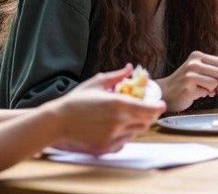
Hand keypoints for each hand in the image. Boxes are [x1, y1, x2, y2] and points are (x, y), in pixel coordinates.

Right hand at [49, 68, 164, 154]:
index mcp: (118, 104)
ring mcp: (112, 137)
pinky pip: (123, 142)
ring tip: (129, 117)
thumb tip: (130, 68)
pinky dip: (125, 135)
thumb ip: (116, 76)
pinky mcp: (106, 148)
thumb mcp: (96, 83)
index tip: (161, 105)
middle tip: (147, 110)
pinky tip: (117, 128)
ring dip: (137, 125)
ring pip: (135, 133)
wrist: (56, 123)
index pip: (148, 109)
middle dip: (149, 116)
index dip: (157, 107)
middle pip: (145, 122)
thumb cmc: (75, 101)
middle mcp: (118, 122)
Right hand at [157, 51, 217, 111]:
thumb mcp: (197, 69)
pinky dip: (203, 95)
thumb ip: (212, 69)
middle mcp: (193, 63)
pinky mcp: (188, 87)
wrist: (165, 92)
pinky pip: (206, 92)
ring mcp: (189, 74)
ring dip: (211, 90)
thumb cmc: (184, 82)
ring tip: (201, 89)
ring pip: (215, 83)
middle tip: (212, 87)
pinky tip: (193, 93)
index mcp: (197, 56)